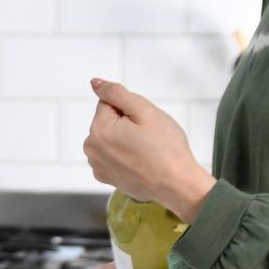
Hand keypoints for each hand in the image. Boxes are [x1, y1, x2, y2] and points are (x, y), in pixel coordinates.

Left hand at [83, 78, 214, 221]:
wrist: (178, 186)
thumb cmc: (166, 147)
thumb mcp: (144, 111)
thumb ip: (116, 93)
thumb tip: (95, 82)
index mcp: (98, 129)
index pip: (109, 103)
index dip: (130, 110)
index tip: (144, 124)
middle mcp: (91, 148)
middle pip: (108, 121)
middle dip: (126, 124)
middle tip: (148, 138)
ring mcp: (97, 165)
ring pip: (111, 138)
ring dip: (125, 140)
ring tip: (145, 152)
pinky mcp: (105, 177)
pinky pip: (112, 155)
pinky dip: (124, 156)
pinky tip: (140, 163)